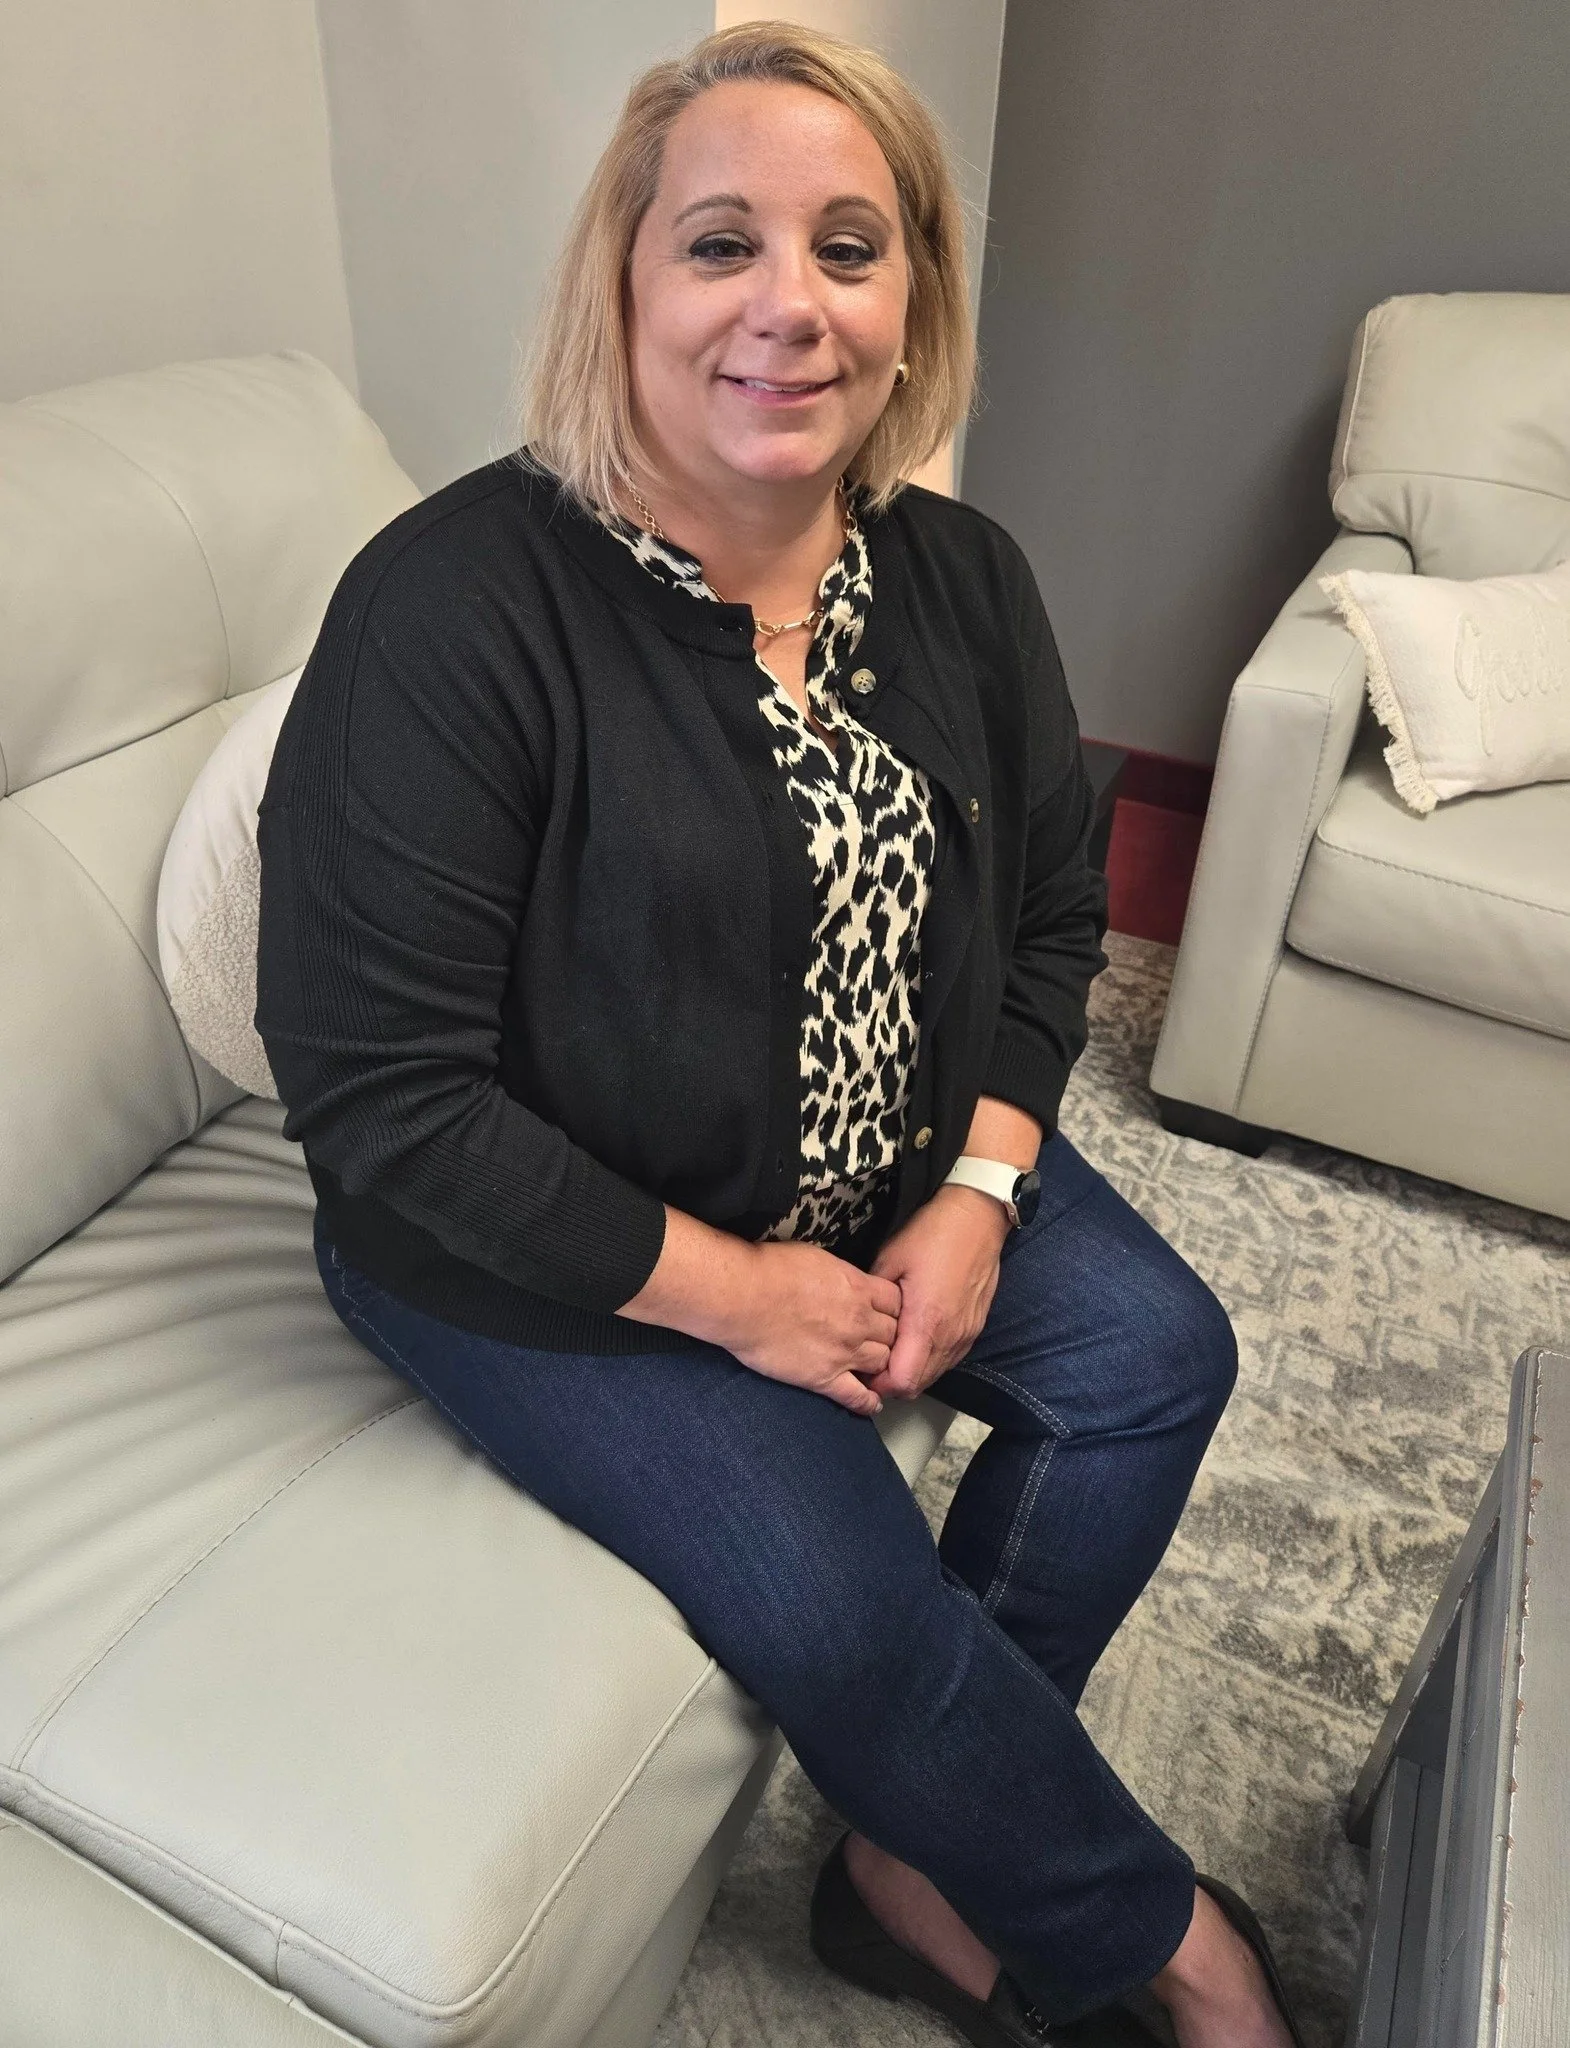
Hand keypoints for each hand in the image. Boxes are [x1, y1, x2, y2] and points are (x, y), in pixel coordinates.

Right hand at [723, 1239, 902, 1417]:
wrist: (741, 1297)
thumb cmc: (770, 1269)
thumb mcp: (818, 1257)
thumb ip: (842, 1275)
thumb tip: (846, 1280)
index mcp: (858, 1288)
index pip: (897, 1303)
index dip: (893, 1309)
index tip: (885, 1313)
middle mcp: (859, 1321)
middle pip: (895, 1334)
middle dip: (889, 1337)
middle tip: (879, 1340)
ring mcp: (844, 1352)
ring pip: (883, 1363)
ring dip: (880, 1365)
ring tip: (874, 1369)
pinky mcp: (824, 1378)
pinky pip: (857, 1397)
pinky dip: (868, 1402)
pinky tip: (872, 1403)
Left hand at [862, 1186, 1009, 1401]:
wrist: (978, 1218)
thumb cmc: (933, 1234)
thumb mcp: (890, 1260)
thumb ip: (874, 1300)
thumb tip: (859, 1323)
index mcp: (926, 1322)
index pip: (902, 1381)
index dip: (878, 1383)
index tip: (862, 1370)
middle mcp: (950, 1336)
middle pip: (918, 1385)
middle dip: (892, 1382)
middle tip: (871, 1363)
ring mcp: (966, 1334)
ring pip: (935, 1375)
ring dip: (912, 1371)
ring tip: (892, 1351)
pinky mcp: (975, 1328)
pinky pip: (949, 1359)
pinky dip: (930, 1360)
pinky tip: (916, 1340)